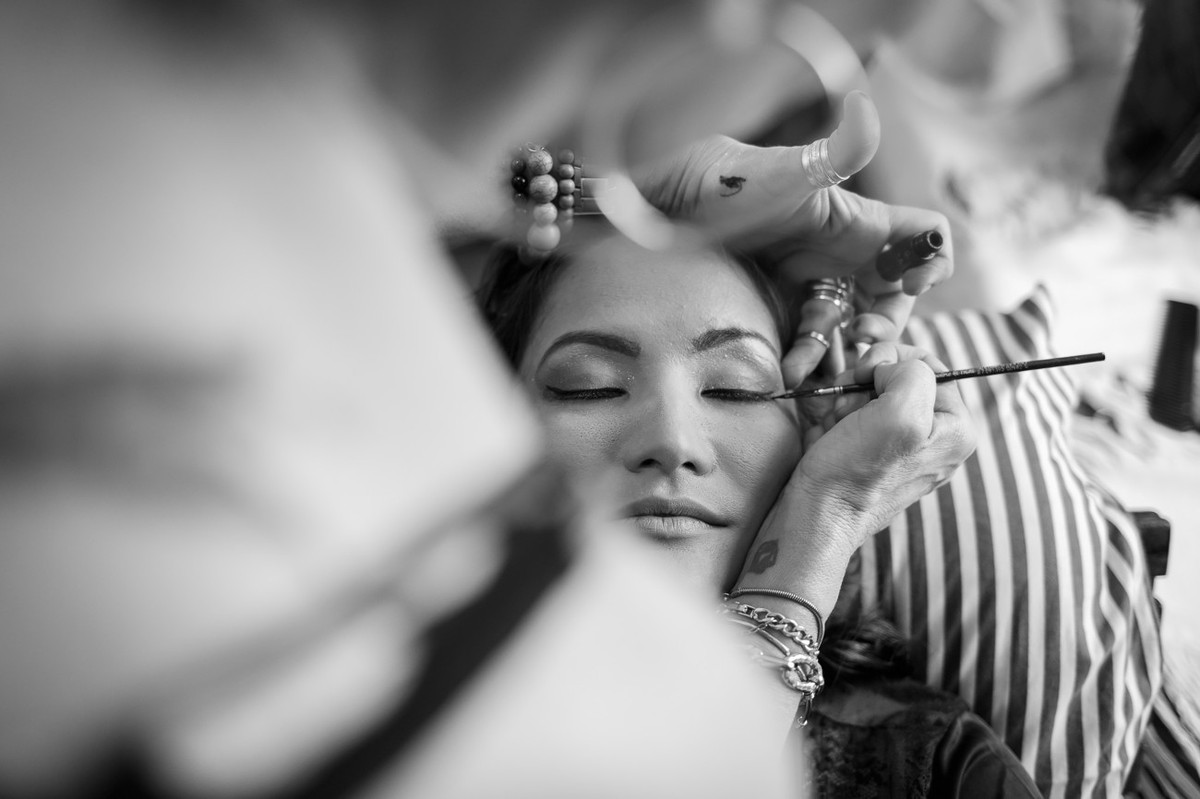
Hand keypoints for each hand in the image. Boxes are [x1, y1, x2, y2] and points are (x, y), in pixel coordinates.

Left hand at [633, 92, 953, 387]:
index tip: (912, 285)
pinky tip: (790, 372)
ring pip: (853, 326)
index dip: (934, 259)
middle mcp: (847, 253)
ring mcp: (817, 282)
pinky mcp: (786, 307)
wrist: (673, 212)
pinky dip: (809, 359)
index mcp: (862, 220)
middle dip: (890, 324)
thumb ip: (833, 150)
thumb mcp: (784, 173)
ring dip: (848, 352)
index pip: (926, 235)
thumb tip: (865, 105)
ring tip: (823, 370)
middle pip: (897, 296)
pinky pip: (812, 341)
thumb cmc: (731, 183)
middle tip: (866, 341)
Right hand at [735, 344, 975, 614]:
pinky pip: (855, 415)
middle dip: (865, 384)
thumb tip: (891, 368)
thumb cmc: (857, 470)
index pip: (930, 363)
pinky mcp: (872, 454)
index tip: (866, 373)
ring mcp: (902, 447)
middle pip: (898, 377)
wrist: (816, 515)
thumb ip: (914, 372)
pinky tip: (832, 436)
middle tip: (849, 407)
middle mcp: (936, 437)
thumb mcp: (902, 411)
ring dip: (847, 401)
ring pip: (872, 394)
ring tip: (839, 426)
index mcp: (956, 428)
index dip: (893, 359)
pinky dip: (838, 418)